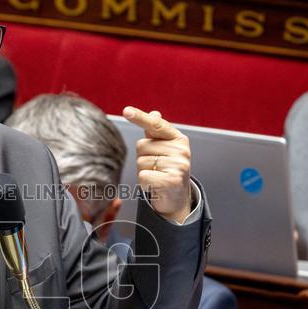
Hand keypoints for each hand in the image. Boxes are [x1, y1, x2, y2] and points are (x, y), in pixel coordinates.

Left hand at [125, 106, 191, 222]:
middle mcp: (181, 151)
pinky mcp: (171, 181)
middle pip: (142, 146)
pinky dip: (144, 183)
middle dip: (143, 158)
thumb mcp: (164, 150)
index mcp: (178, 139)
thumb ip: (156, 132)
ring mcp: (178, 166)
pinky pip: (143, 176)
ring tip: (157, 176)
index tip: (126, 111)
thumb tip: (154, 113)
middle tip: (156, 168)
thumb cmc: (167, 171)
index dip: (140, 117)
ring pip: (141, 162)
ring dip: (144, 171)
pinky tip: (155, 186)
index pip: (156, 125)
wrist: (176, 198)